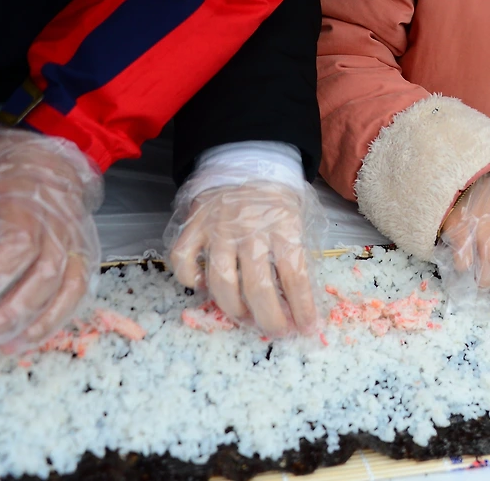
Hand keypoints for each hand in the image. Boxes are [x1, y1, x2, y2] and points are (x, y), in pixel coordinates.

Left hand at [0, 127, 102, 350]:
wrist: (49, 148)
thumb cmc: (3, 167)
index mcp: (25, 204)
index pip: (15, 248)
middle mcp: (59, 226)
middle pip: (43, 278)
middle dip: (7, 316)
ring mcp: (76, 240)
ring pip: (68, 290)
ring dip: (38, 325)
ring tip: (5, 347)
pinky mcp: (84, 252)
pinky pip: (81, 289)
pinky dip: (61, 317)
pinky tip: (35, 333)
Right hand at [166, 179, 322, 335]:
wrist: (245, 159)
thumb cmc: (276, 196)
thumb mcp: (298, 217)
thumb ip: (297, 251)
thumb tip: (302, 298)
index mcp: (283, 228)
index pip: (295, 276)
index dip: (303, 308)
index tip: (307, 328)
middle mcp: (251, 231)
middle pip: (258, 288)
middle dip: (270, 319)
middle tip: (276, 331)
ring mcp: (218, 229)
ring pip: (221, 282)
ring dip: (233, 308)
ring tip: (244, 316)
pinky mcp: (194, 226)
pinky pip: (183, 260)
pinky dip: (190, 279)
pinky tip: (203, 286)